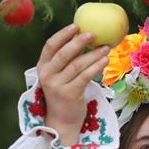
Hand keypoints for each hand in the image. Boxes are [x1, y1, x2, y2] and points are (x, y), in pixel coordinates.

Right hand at [37, 24, 110, 145]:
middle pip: (64, 54)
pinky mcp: (70, 94)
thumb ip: (66, 61)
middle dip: (79, 42)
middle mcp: (47, 76)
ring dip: (93, 54)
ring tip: (106, 48)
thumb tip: (84, 38)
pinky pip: (85, 76)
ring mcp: (58, 86)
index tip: (76, 26)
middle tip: (94, 34)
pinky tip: (105, 61)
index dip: (63, 34)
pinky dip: (96, 67)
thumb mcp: (59, 76)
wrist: (62, 122)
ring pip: (77, 65)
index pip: (50, 46)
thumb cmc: (63, 95)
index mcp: (42, 68)